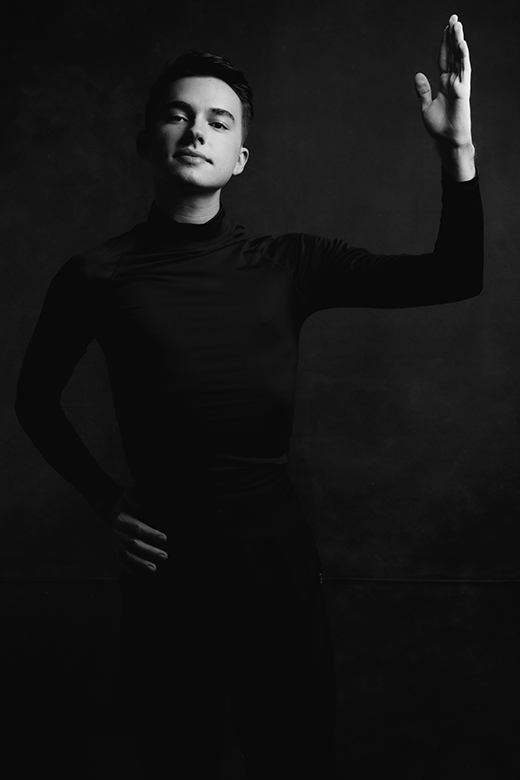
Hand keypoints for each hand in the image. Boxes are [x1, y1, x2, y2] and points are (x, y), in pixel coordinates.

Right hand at [109, 489, 167, 575]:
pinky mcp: (116, 550)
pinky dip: (130, 570)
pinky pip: (122, 562)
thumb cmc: (125, 503)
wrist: (111, 511)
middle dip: (150, 551)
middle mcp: (118, 533)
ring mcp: (117, 543)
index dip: (151, 533)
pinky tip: (140, 577)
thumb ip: (133, 495)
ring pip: (129, 555)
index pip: (138, 527)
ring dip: (141, 563)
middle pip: (135, 544)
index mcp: (122, 519)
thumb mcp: (127, 493)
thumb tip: (141, 504)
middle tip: (165, 556)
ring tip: (154, 569)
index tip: (165, 538)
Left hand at [415, 14, 474, 179]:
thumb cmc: (438, 126)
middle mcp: (453, 81)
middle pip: (453, 54)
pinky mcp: (462, 91)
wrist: (446, 140)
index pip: (444, 58)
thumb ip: (423, 90)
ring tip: (457, 25)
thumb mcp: (426, 106)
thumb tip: (418, 74)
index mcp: (444, 83)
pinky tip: (461, 44)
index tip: (446, 28)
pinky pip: (463, 71)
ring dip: (458, 41)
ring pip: (459, 58)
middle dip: (452, 36)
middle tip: (453, 18)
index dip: (445, 43)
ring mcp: (459, 84)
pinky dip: (463, 57)